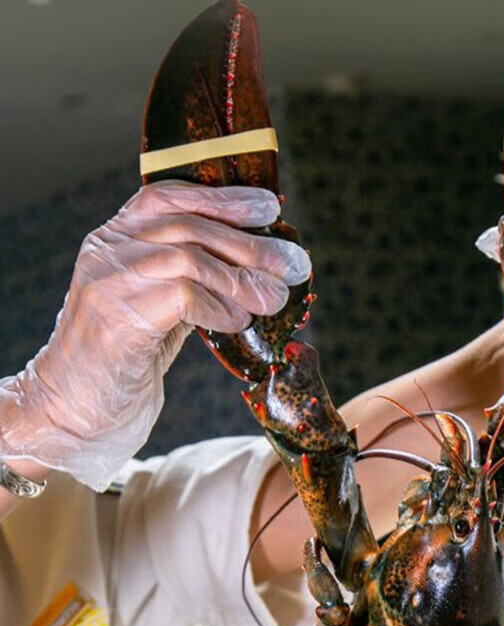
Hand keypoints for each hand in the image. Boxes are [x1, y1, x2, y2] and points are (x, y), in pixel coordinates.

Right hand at [0, 181, 310, 490]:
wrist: (70, 410)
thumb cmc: (119, 364)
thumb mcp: (157, 311)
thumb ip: (191, 285)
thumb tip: (257, 275)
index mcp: (114, 239)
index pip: (168, 196)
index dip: (222, 198)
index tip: (268, 207)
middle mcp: (106, 252)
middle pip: (187, 226)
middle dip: (248, 243)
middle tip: (291, 264)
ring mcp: (107, 283)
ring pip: (187, 258)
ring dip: (240, 279)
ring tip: (272, 299)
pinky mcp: (116, 320)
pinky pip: (181, 297)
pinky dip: (219, 309)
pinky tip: (238, 324)